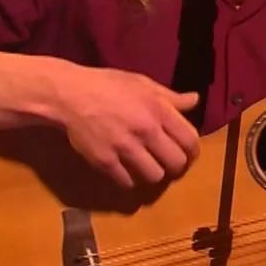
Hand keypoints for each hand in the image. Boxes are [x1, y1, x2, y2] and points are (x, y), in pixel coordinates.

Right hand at [54, 65, 201, 188]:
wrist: (70, 94)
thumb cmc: (108, 85)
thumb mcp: (142, 83)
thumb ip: (170, 97)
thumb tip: (195, 100)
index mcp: (158, 110)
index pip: (190, 141)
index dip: (192, 151)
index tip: (186, 153)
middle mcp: (145, 130)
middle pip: (176, 163)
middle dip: (175, 166)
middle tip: (167, 162)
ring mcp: (124, 148)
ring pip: (154, 177)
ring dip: (153, 174)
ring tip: (147, 167)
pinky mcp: (105, 161)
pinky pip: (128, 183)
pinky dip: (130, 180)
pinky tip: (127, 170)